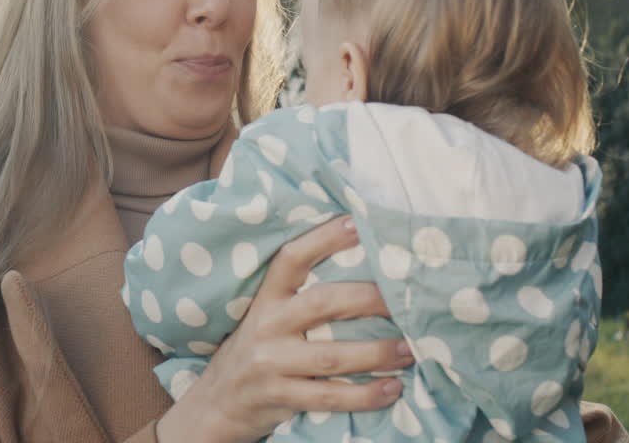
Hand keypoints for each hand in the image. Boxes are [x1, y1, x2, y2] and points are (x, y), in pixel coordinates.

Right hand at [155, 215, 412, 442]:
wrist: (216, 404)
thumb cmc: (255, 353)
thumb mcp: (265, 318)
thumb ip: (299, 300)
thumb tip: (363, 275)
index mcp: (265, 300)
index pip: (291, 258)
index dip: (323, 238)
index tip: (358, 223)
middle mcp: (267, 325)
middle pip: (323, 302)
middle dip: (370, 298)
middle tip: (408, 298)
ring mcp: (271, 362)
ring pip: (332, 355)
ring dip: (378, 352)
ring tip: (412, 349)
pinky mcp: (279, 397)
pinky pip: (329, 395)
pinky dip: (365, 395)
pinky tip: (392, 389)